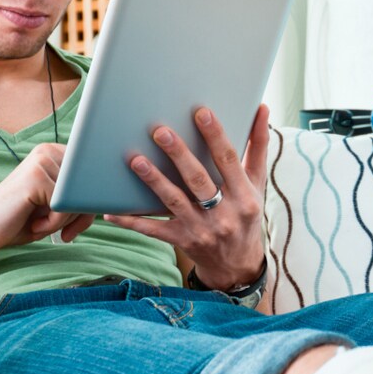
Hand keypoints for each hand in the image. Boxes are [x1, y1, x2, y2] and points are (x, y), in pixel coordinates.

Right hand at [0, 141, 95, 254]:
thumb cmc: (23, 220)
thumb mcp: (58, 207)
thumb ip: (81, 197)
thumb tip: (106, 194)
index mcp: (56, 153)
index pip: (93, 178)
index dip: (90, 206)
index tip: (76, 225)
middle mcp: (49, 151)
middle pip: (89, 187)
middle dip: (80, 216)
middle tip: (63, 232)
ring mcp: (42, 161)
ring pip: (78, 198)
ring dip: (64, 221)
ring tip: (41, 223)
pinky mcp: (36, 177)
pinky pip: (64, 207)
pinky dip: (53, 224)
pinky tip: (34, 224)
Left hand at [102, 103, 271, 289]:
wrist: (238, 265)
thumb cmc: (246, 215)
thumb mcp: (257, 183)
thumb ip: (258, 147)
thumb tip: (262, 108)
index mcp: (244, 196)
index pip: (228, 160)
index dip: (215, 135)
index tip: (201, 113)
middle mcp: (224, 214)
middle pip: (198, 179)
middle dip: (178, 154)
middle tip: (160, 131)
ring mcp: (201, 229)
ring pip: (174, 201)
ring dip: (154, 180)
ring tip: (136, 160)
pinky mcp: (181, 240)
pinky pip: (153, 229)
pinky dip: (132, 221)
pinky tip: (110, 212)